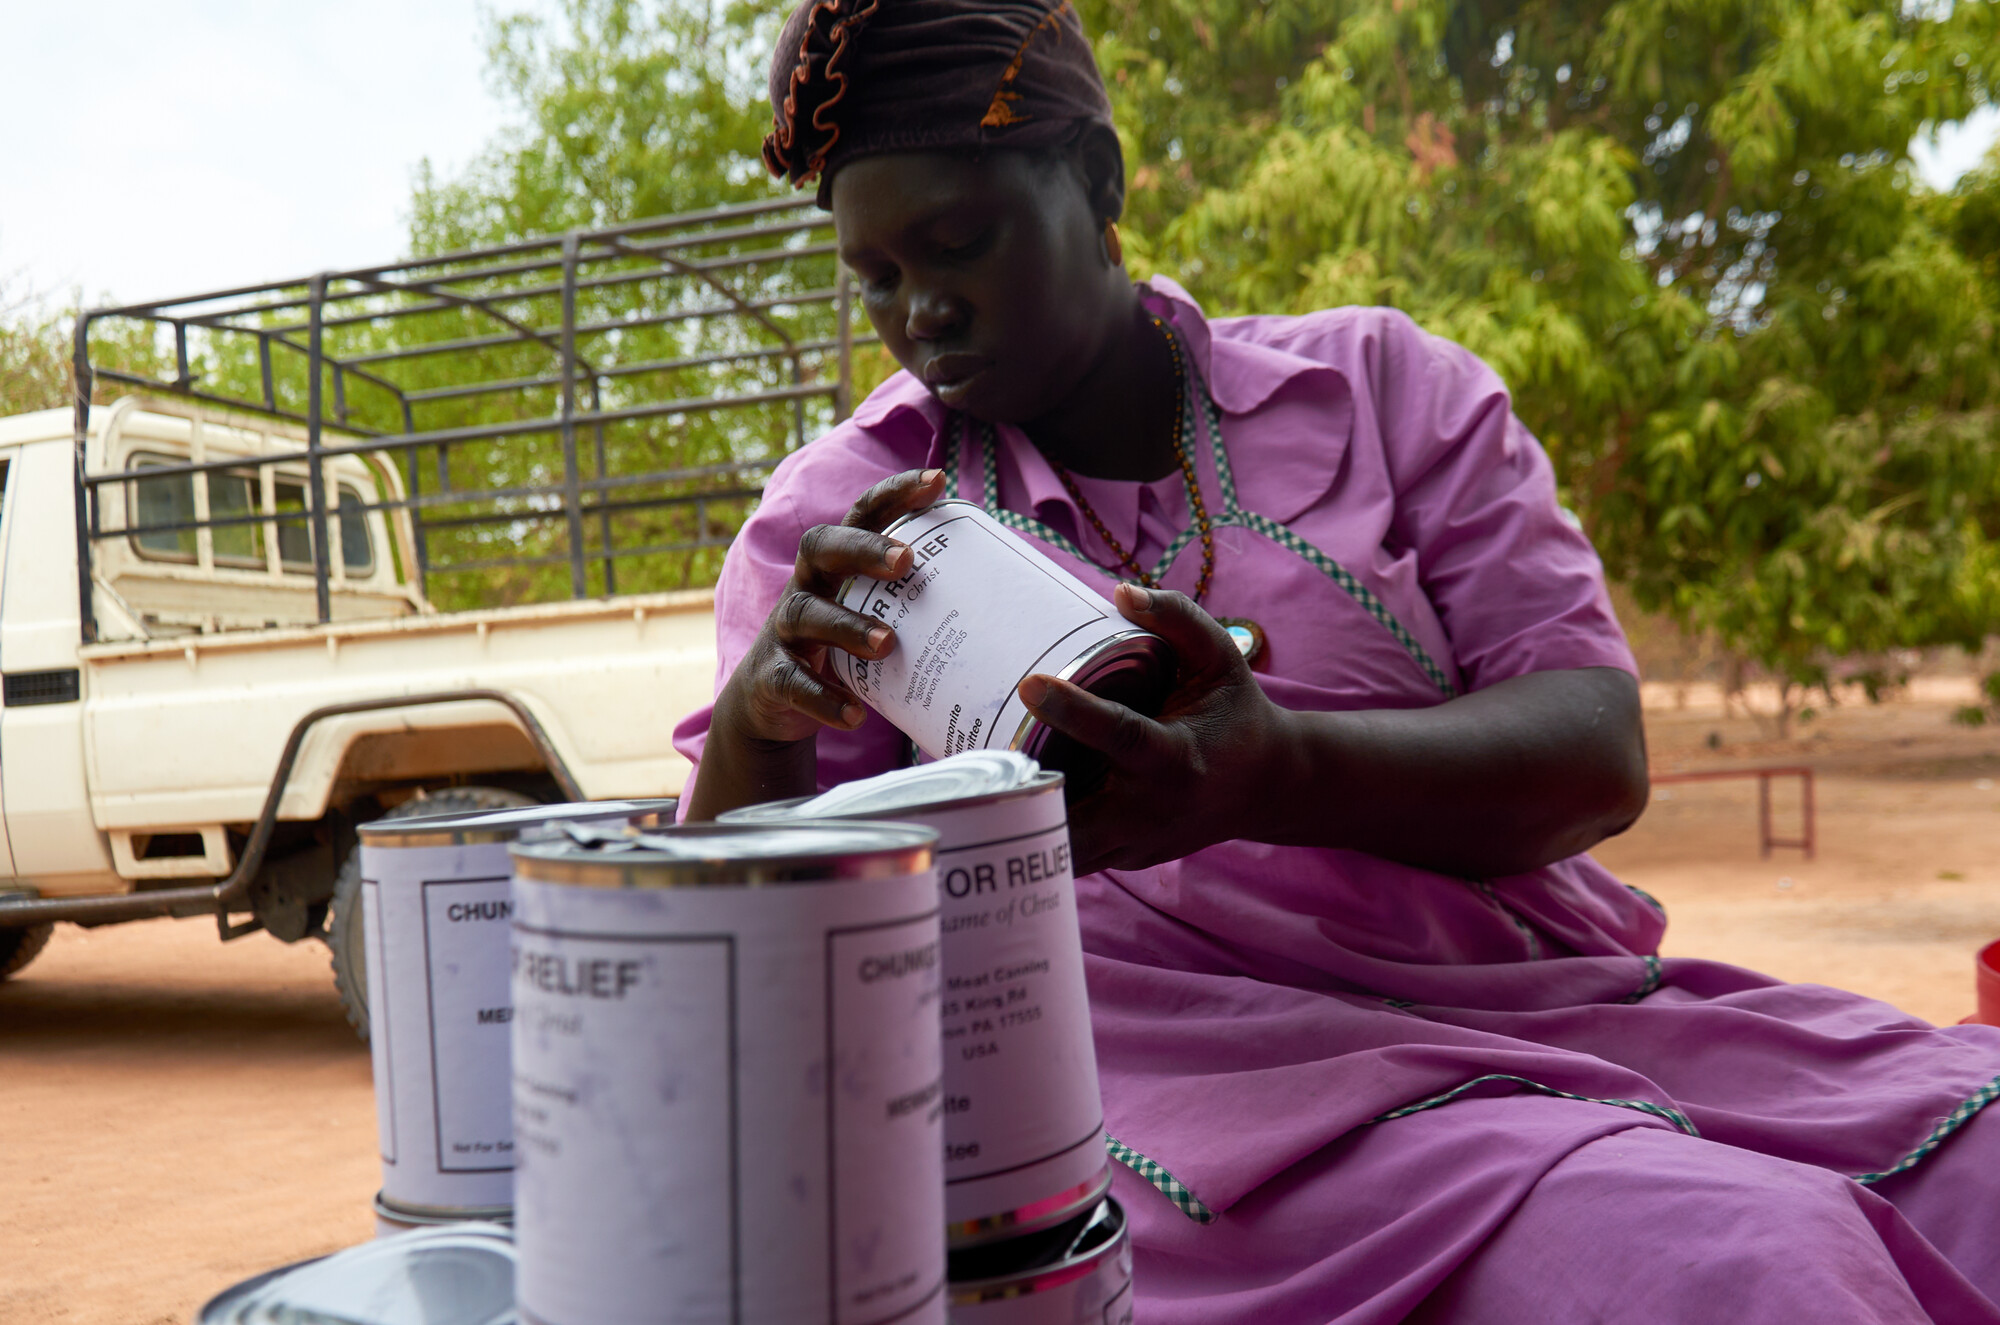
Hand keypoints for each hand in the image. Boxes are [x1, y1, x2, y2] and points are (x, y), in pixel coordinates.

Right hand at [686, 468, 945, 819]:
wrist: (773, 699)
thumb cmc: (842, 646)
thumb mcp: (874, 614)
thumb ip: (916, 602)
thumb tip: (1005, 600)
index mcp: (837, 563)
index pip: (861, 515)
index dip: (894, 493)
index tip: (937, 481)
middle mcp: (806, 584)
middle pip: (821, 547)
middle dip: (863, 550)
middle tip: (906, 562)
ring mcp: (784, 630)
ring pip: (806, 614)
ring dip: (847, 626)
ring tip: (888, 643)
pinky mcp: (772, 675)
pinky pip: (793, 682)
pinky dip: (823, 698)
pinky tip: (854, 714)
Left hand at [1017, 584, 1295, 873]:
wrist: (1268, 785)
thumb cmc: (1235, 712)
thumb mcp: (1220, 658)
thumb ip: (1177, 618)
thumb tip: (1120, 591)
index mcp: (1177, 756)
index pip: (1120, 734)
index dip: (1073, 710)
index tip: (1029, 684)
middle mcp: (1156, 807)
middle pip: (1077, 823)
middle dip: (1030, 801)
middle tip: (984, 765)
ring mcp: (1141, 842)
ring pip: (1069, 852)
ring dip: (1028, 825)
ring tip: (988, 787)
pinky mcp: (1130, 859)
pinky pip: (1078, 855)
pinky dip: (1046, 834)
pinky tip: (1018, 802)